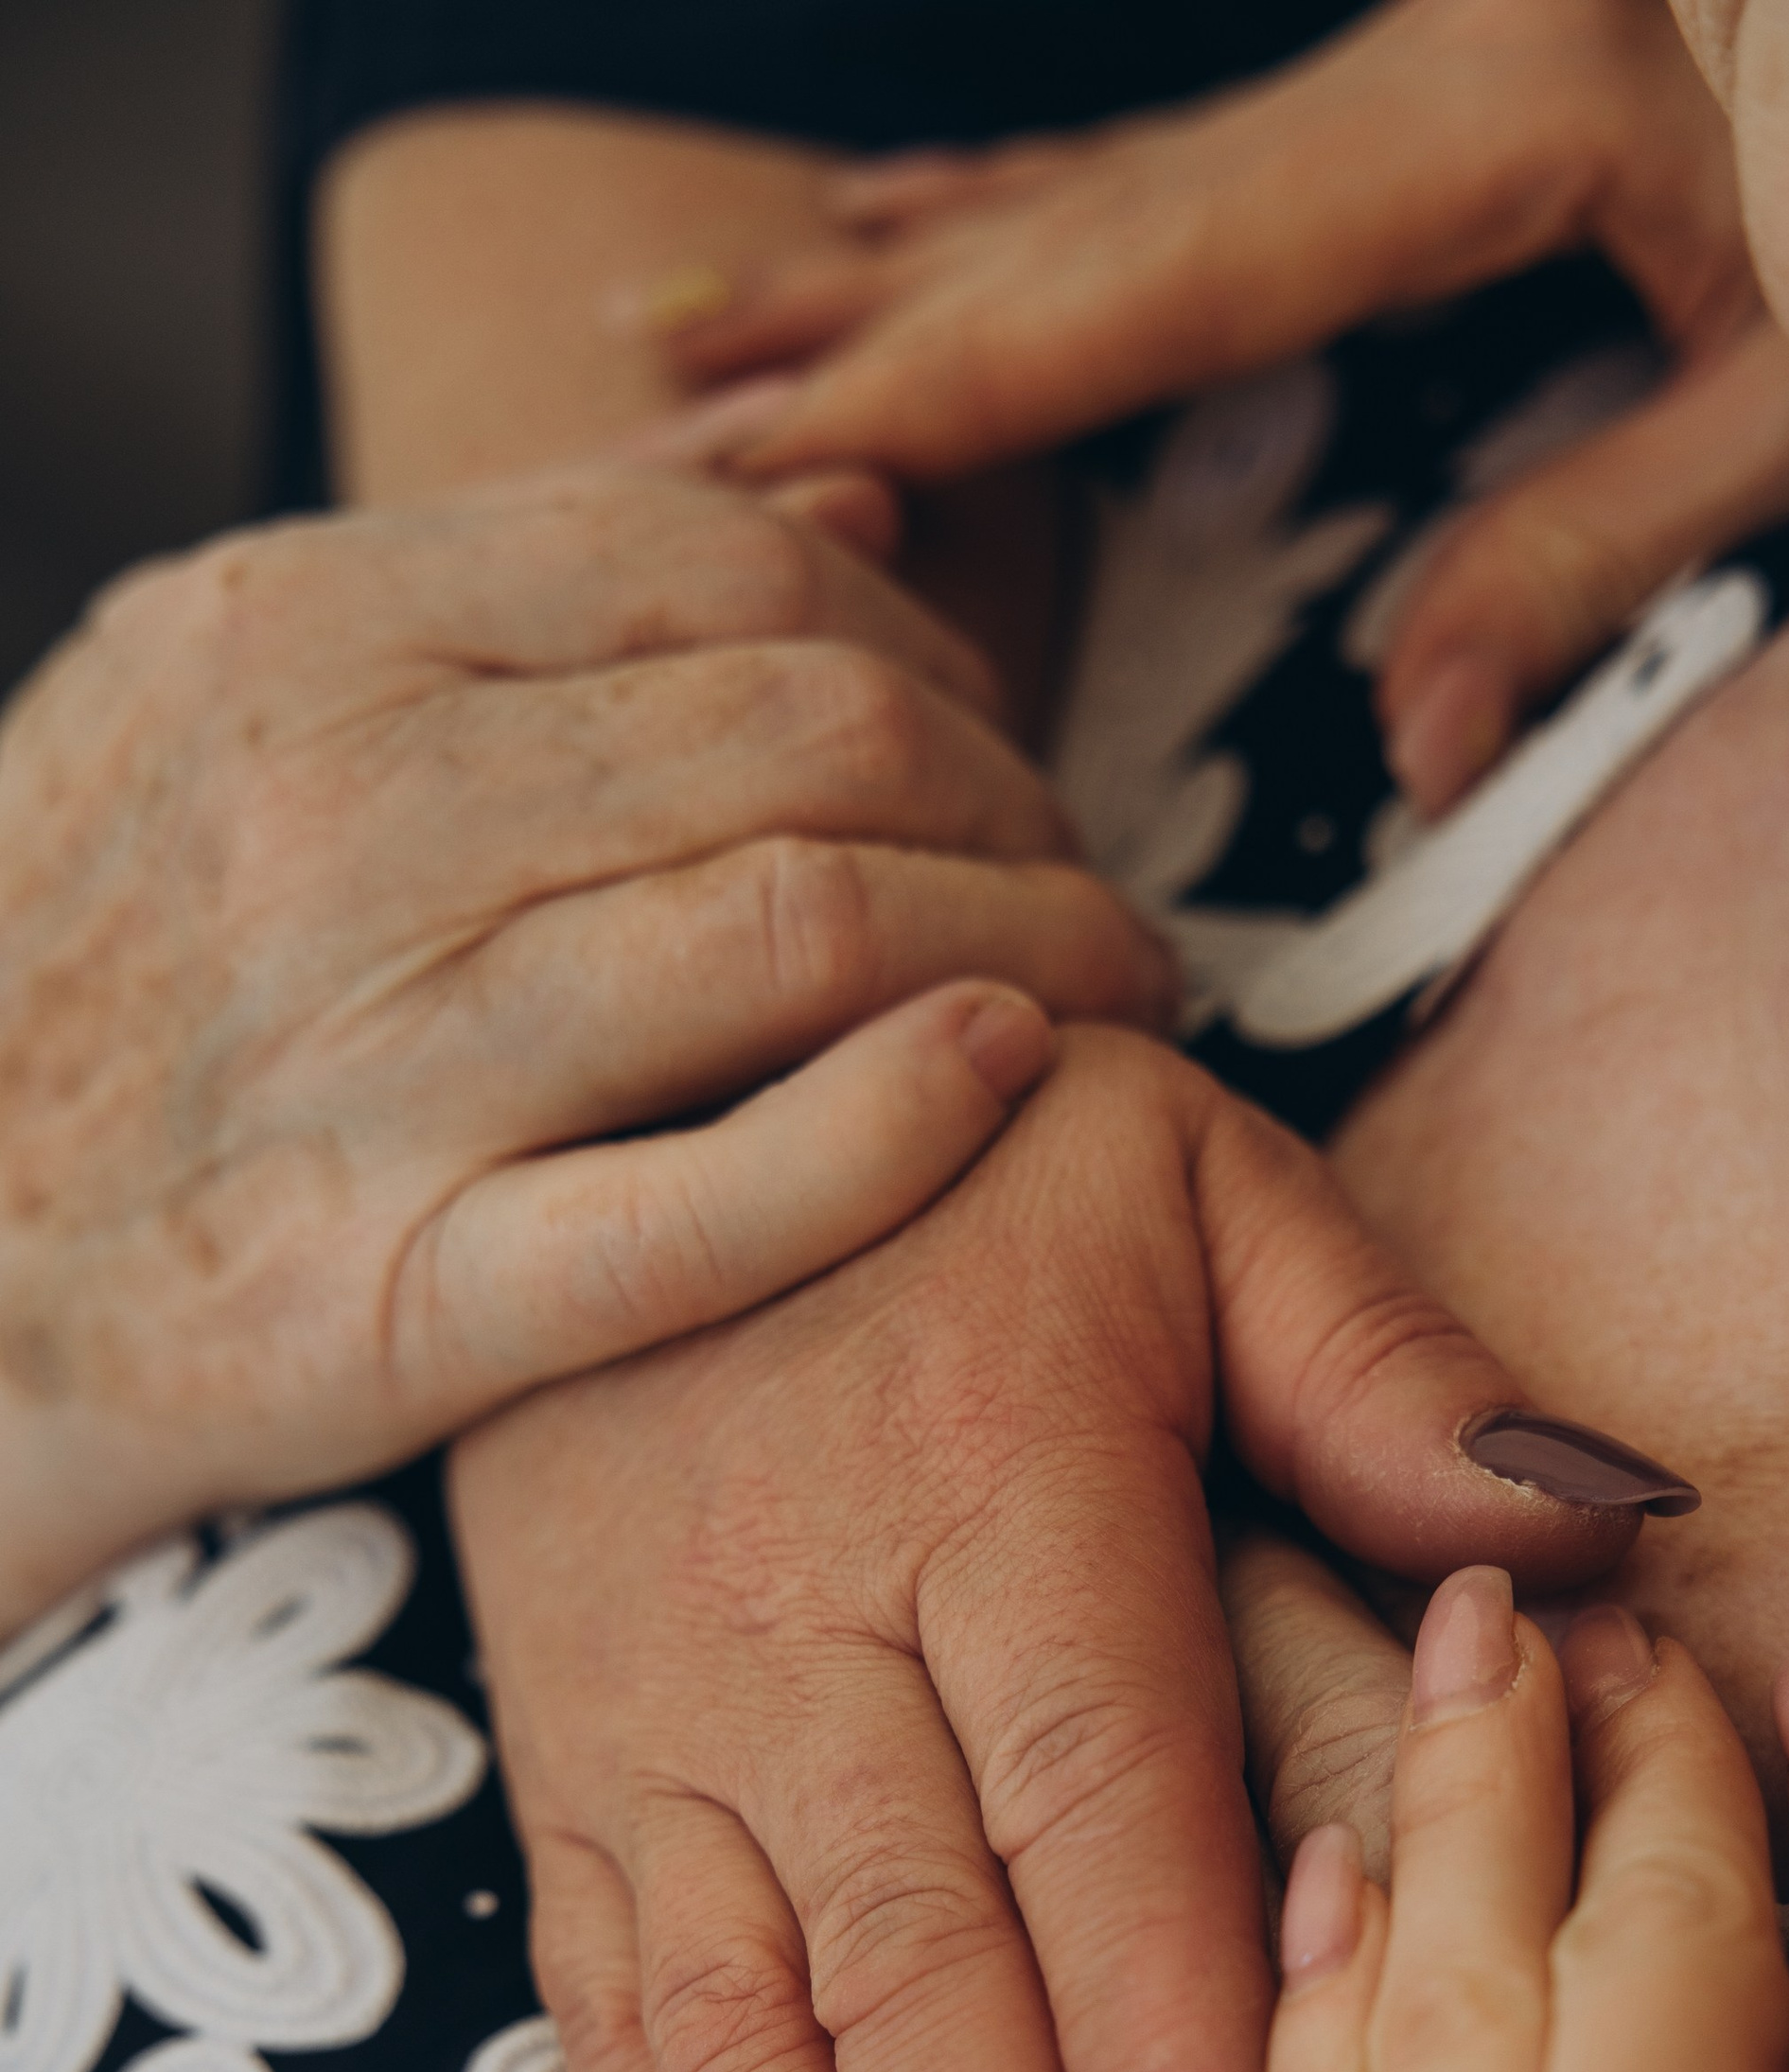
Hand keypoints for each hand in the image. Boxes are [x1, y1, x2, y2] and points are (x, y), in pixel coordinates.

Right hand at [0, 464, 1172, 1630]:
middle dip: (1027, 805)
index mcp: (310, 640)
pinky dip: (894, 1130)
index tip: (1003, 750)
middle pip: (818, 734)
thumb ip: (521, 586)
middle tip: (1099, 894)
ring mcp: (376, 1058)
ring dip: (1036, 950)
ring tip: (1116, 1000)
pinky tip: (1010, 1082)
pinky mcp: (398, 1296)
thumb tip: (842, 502)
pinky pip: (703, 1209)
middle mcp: (348, 819)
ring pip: (810, 929)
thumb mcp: (240, 700)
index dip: (938, 647)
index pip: (736, 567)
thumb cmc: (116, 981)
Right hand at [449, 1028, 1691, 2071]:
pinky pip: (612, 2035)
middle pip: (909, 1992)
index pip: (1088, 1811)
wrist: (633, 1087)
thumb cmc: (974, 1153)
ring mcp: (664, 1735)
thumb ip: (1400, 1379)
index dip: (1155, 2046)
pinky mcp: (576, 1788)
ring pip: (735, 2058)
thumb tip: (1616, 1544)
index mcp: (1001, 1498)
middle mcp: (809, 1642)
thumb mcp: (1205, 1192)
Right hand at [660, 0, 1788, 807]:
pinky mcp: (1407, 71)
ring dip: (882, 264)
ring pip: (1083, 181)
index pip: (1154, 280)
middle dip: (850, 331)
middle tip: (655, 428)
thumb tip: (1414, 751)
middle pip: (1071, 223)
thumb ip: (1601, 549)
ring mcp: (1388, 56)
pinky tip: (902, 230)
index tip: (780, 454)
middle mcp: (1396, 71)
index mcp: (1481, 125)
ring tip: (694, 332)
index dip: (955, 374)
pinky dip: (1012, 215)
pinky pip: (1157, 163)